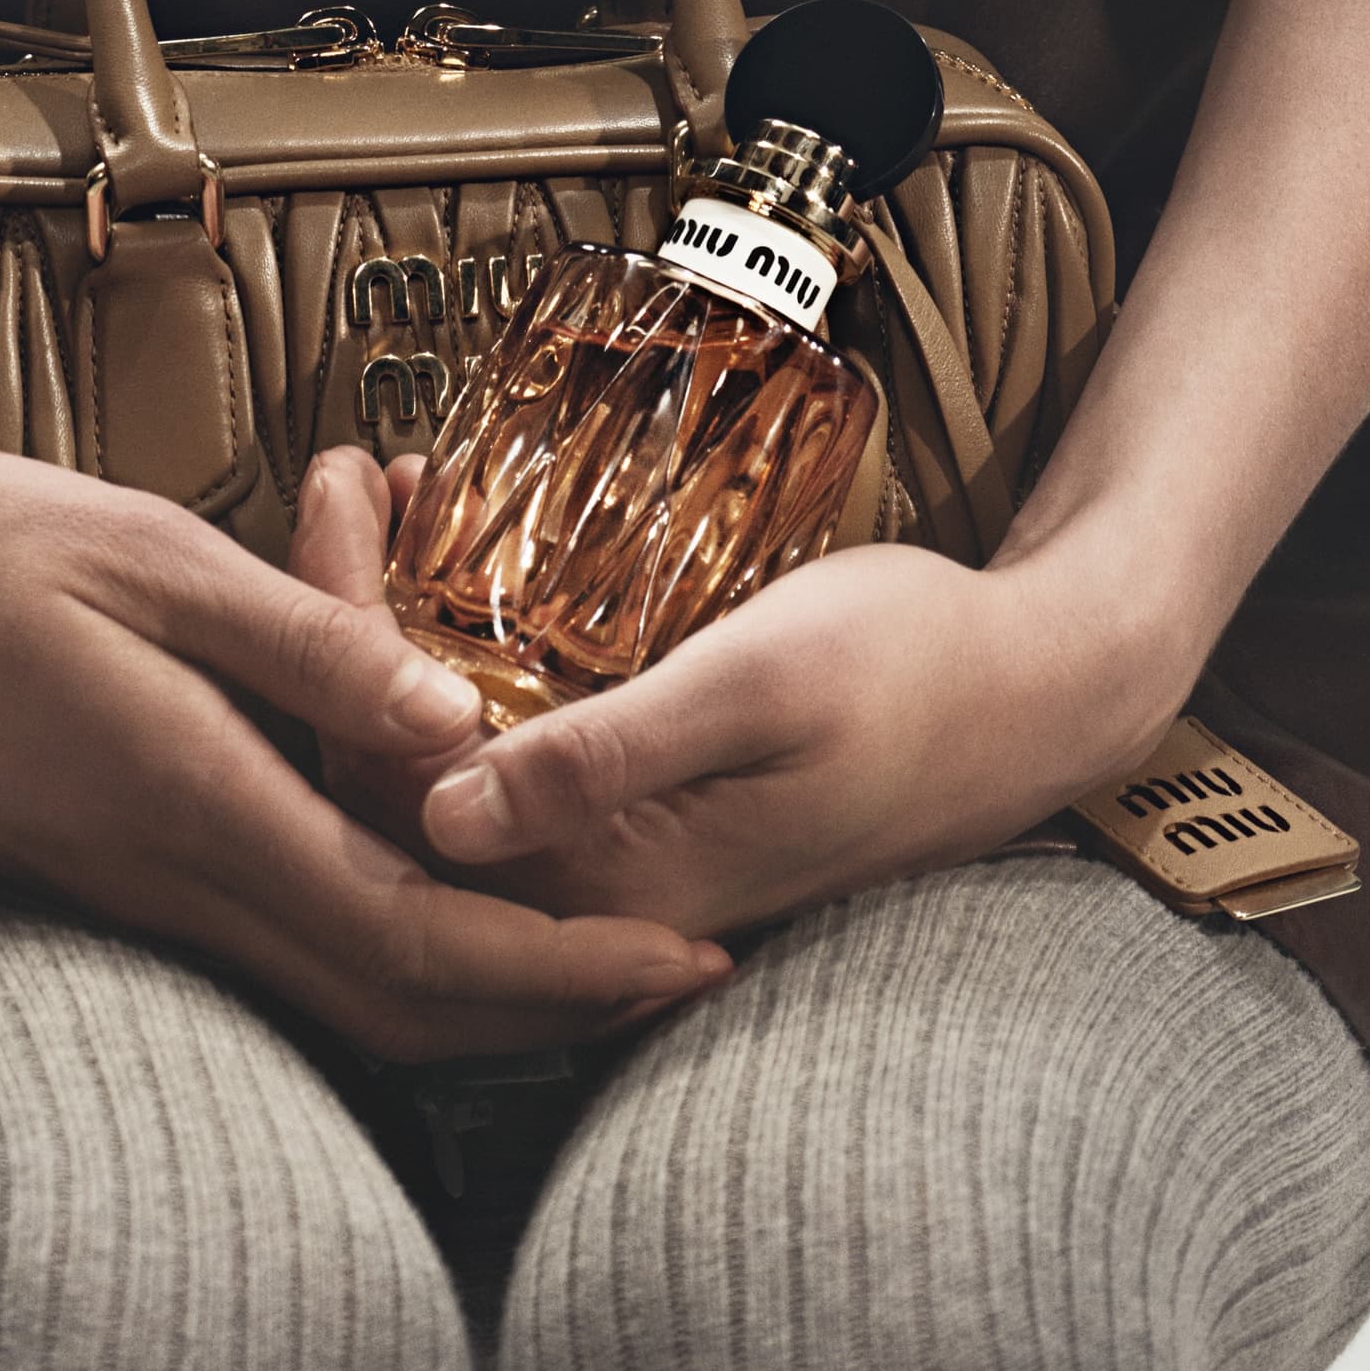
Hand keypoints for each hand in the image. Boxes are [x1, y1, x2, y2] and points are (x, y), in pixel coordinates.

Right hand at [0, 418, 731, 1061]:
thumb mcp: (140, 552)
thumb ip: (306, 643)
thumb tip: (465, 731)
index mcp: (194, 801)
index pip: (416, 933)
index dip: (561, 967)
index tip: (683, 959)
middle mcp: (165, 874)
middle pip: (390, 999)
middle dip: (546, 1004)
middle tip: (674, 967)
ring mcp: (120, 882)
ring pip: (325, 982)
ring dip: (463, 977)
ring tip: (577, 929)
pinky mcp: (89, 860)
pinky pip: (260, 935)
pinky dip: (367, 932)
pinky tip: (406, 867)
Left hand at [292, 452, 1194, 939]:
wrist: (1033, 691)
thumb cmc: (909, 672)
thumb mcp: (756, 687)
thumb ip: (606, 758)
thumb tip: (442, 815)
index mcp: (605, 886)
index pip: (397, 784)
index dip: (336, 637)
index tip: (338, 489)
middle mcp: (593, 896)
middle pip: (400, 772)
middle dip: (344, 620)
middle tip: (343, 474)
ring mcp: (615, 860)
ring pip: (445, 757)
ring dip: (398, 630)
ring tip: (393, 496)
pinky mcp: (639, 815)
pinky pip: (508, 744)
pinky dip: (465, 651)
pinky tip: (465, 557)